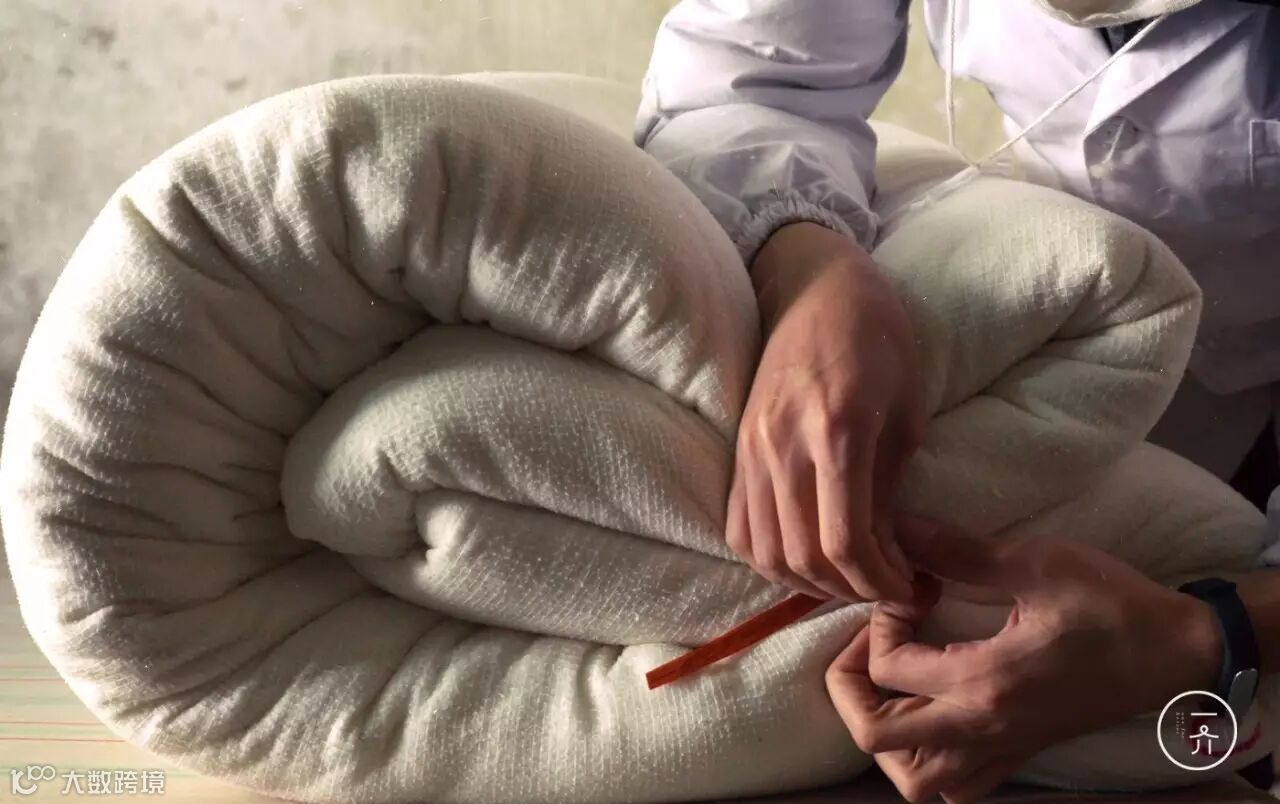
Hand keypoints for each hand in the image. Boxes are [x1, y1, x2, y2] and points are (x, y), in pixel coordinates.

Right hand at [727, 223, 923, 602]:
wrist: (816, 287)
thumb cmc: (879, 339)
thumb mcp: (907, 411)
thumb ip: (890, 487)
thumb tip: (885, 553)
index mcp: (837, 432)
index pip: (845, 541)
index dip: (880, 583)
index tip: (911, 587)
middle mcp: (783, 446)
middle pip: (804, 557)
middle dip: (851, 590)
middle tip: (887, 587)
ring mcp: (752, 450)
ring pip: (766, 553)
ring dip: (810, 583)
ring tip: (849, 577)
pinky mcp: (737, 450)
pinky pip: (740, 529)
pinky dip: (771, 560)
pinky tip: (807, 558)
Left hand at [825, 519, 1220, 802]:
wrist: (1177, 652)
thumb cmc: (1112, 605)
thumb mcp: (1037, 563)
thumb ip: (960, 550)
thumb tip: (900, 526)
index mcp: (984, 681)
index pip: (886, 667)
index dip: (879, 621)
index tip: (911, 587)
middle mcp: (984, 727)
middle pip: (877, 737)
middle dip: (852, 687)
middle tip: (870, 642)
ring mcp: (1001, 748)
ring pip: (913, 777)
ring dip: (886, 734)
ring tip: (894, 683)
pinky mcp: (1020, 754)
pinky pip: (956, 785)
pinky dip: (928, 760)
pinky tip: (934, 712)